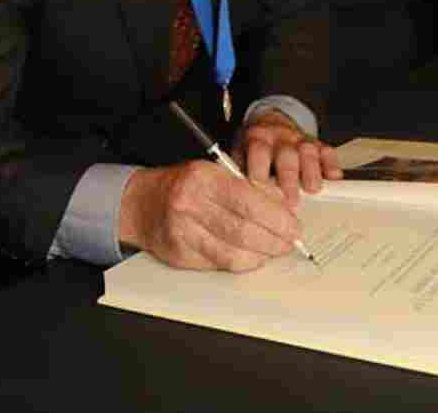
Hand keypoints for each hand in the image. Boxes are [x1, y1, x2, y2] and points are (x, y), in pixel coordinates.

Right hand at [118, 160, 299, 271]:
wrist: (143, 204)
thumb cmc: (185, 187)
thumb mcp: (215, 174)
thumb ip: (250, 188)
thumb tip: (285, 208)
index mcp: (202, 177)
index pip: (247, 200)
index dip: (276, 217)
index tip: (294, 227)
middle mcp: (189, 204)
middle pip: (243, 230)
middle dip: (274, 240)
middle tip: (289, 243)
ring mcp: (182, 232)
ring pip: (233, 252)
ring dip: (261, 255)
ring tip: (273, 250)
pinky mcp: (180, 254)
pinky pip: (220, 264)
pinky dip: (242, 262)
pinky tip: (251, 256)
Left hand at [234, 111, 341, 207]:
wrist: (271, 121)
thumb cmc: (255, 146)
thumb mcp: (241, 151)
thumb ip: (240, 170)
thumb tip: (239, 196)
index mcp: (258, 138)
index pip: (258, 152)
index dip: (260, 171)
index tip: (260, 190)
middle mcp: (280, 138)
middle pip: (286, 155)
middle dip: (289, 179)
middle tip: (290, 201)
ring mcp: (301, 140)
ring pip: (308, 152)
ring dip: (311, 172)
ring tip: (312, 190)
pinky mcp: (318, 145)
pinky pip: (328, 152)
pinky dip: (331, 165)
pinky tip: (333, 178)